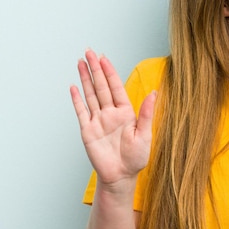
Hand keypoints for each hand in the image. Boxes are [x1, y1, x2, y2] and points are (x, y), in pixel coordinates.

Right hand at [69, 50, 156, 188]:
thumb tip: (154, 93)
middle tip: (89, 52)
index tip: (104, 58)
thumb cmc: (136, 158)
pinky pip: (81, 112)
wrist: (121, 176)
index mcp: (125, 112)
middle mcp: (110, 113)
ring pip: (90, 95)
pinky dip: (77, 100)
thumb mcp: (145, 135)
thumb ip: (146, 113)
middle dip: (95, 69)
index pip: (115, 87)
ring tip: (80, 63)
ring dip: (85, 79)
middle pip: (101, 87)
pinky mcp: (88, 131)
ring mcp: (98, 121)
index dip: (109, 72)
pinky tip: (74, 87)